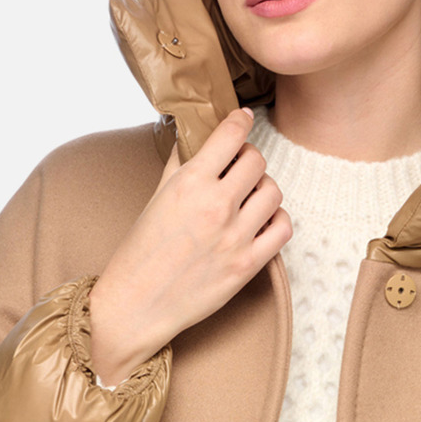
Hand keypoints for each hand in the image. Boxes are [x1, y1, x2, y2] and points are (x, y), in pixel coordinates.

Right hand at [88, 106, 291, 383]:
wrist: (137, 303)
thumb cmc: (141, 250)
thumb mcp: (156, 196)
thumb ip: (180, 164)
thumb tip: (194, 136)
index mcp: (190, 183)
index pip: (231, 135)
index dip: (240, 121)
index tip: (243, 118)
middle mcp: (216, 206)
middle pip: (256, 161)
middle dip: (248, 160)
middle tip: (239, 169)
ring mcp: (235, 237)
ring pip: (273, 192)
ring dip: (263, 190)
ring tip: (249, 198)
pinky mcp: (248, 264)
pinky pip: (283, 228)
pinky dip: (276, 221)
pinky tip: (260, 223)